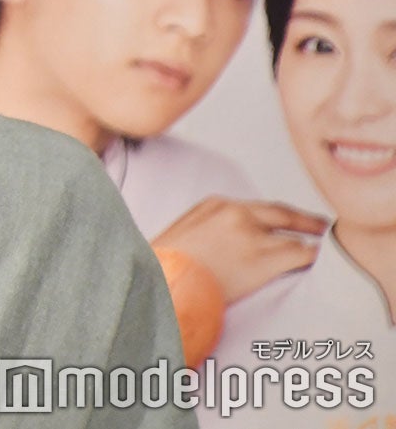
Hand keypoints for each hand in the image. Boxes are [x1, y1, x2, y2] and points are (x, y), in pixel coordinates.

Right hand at [153, 197, 326, 304]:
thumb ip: (206, 231)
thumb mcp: (181, 236)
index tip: (290, 220)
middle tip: (322, 227)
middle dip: (305, 220)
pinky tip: (322, 265)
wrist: (160, 282)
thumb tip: (218, 247)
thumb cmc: (165, 269)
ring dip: (312, 244)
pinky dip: (314, 259)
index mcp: (213, 205)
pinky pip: (301, 255)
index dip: (278, 216)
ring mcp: (250, 235)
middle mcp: (234, 212)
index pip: (255, 207)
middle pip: (281, 213)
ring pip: (294, 236)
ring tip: (327, 252)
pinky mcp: (263, 258)